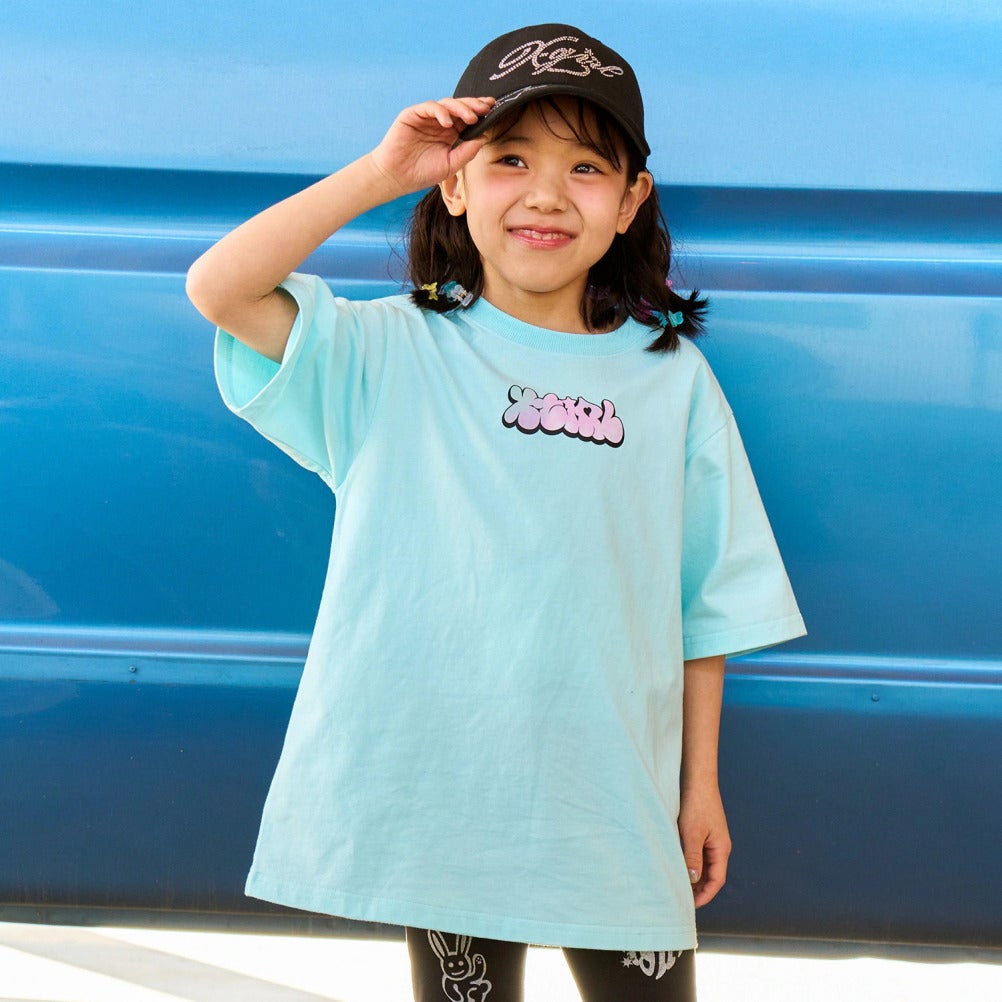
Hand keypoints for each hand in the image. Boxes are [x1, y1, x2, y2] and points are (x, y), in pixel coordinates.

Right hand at [368, 96, 494, 196]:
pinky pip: (429, 107)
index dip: (480, 112)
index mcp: (450, 133)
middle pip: (460, 107)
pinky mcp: (413, 115)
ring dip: (461, 108)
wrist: (396, 177)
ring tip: (470, 118)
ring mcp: (426, 117)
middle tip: (485, 108)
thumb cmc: (421, 173)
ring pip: (447, 104)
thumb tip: (485, 137)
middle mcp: (440, 122)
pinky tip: (448, 122)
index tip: (493, 110)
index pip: (467, 118)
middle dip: (474, 105)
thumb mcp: (450, 165)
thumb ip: (467, 152)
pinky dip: (440, 112)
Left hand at [678, 781, 731, 907]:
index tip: (691, 905)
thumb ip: (692, 857)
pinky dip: (693, 864)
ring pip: (706, 865)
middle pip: (712, 875)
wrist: (698, 780)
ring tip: (680, 887)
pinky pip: (700, 854)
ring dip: (696, 877)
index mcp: (721, 849)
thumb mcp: (692, 833)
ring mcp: (713, 839)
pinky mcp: (705, 832)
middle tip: (683, 900)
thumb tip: (693, 880)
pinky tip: (681, 866)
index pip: (716, 880)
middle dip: (700, 889)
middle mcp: (720, 846)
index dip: (705, 895)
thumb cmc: (697, 804)